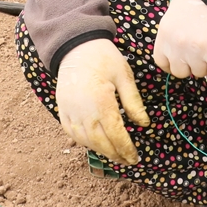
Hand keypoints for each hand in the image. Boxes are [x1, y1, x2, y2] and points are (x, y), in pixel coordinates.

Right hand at [55, 38, 149, 164]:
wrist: (75, 45)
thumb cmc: (103, 57)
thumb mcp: (124, 75)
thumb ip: (133, 102)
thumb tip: (144, 124)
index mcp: (101, 101)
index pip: (116, 135)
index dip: (126, 149)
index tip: (135, 157)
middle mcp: (83, 110)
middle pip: (100, 143)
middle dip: (115, 154)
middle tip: (127, 161)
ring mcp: (70, 111)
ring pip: (85, 141)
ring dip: (100, 151)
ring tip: (113, 154)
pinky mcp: (62, 109)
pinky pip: (71, 133)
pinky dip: (83, 142)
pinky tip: (94, 144)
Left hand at [153, 0, 206, 84]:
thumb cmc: (196, 1)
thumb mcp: (173, 15)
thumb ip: (170, 36)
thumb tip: (174, 54)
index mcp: (165, 35)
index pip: (162, 62)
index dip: (172, 63)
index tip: (180, 61)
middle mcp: (177, 45)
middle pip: (180, 71)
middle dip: (189, 65)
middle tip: (198, 53)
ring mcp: (196, 51)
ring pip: (199, 73)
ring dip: (205, 66)